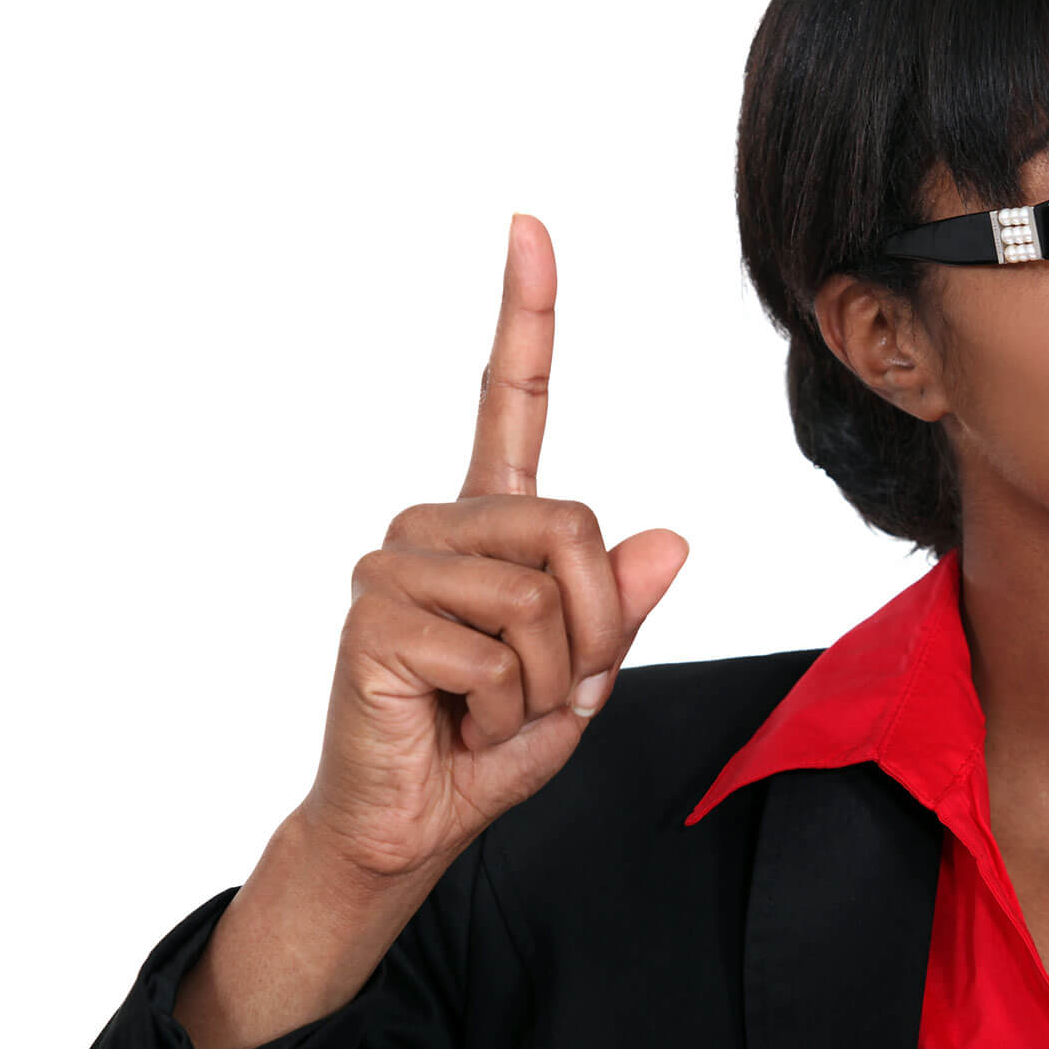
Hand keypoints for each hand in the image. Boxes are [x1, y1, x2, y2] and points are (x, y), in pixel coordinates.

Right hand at [297, 214, 688, 879]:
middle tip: (542, 689)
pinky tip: (453, 718)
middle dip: (594, 632)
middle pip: (576, 528)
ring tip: (491, 706)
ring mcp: (398, 562)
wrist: (409, 822)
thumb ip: (622, 609)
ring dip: (549, 678)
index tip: (527, 227)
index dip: (526, 316)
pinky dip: (505, 707)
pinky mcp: (377, 613)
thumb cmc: (486, 740)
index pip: (512, 402)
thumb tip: (671, 539)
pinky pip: (498, 649)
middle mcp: (438, 525)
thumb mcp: (584, 675)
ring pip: (543, 594)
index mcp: (489, 523)